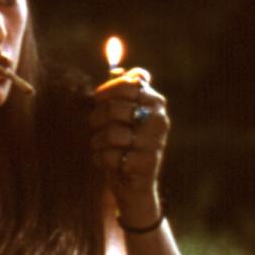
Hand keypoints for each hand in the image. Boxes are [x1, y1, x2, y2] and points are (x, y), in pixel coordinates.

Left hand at [89, 67, 168, 225]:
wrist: (135, 186)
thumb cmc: (124, 145)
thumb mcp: (122, 116)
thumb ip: (121, 90)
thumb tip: (115, 67)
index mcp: (155, 101)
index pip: (130, 83)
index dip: (107, 90)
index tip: (97, 99)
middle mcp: (160, 119)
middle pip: (114, 107)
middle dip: (96, 118)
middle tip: (95, 126)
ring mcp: (155, 142)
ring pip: (111, 133)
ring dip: (97, 142)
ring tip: (101, 148)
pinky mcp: (147, 164)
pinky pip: (111, 156)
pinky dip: (101, 160)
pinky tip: (107, 163)